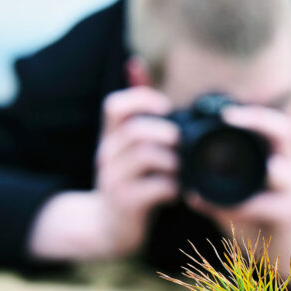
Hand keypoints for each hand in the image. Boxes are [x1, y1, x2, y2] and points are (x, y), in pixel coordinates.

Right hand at [93, 87, 178, 257]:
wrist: (108, 228)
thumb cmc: (130, 181)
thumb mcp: (129, 146)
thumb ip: (137, 109)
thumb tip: (134, 63)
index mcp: (111, 137)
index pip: (115, 106)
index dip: (142, 100)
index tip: (166, 108)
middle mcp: (107, 154)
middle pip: (136, 131)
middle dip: (167, 134)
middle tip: (184, 145)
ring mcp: (113, 180)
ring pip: (146, 157)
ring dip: (174, 162)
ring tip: (183, 171)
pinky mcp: (125, 203)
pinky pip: (154, 188)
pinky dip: (173, 188)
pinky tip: (178, 192)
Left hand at [187, 105, 290, 281]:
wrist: (285, 263)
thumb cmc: (261, 227)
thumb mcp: (239, 201)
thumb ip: (220, 190)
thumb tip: (185, 187)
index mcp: (283, 162)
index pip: (278, 126)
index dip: (255, 115)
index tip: (225, 113)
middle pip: (287, 132)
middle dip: (257, 122)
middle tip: (228, 119)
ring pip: (282, 170)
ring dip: (250, 170)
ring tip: (219, 170)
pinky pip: (267, 206)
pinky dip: (240, 207)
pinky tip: (217, 208)